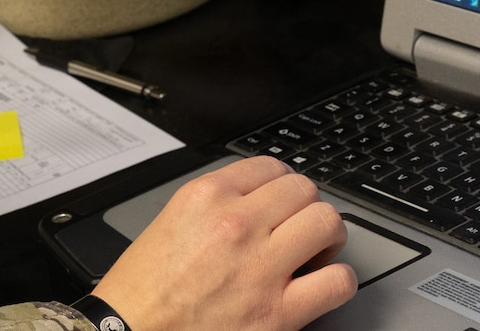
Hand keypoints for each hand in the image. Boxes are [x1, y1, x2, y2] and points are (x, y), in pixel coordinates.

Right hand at [89, 156, 353, 330]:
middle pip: (303, 190)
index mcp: (205, 198)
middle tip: (300, 226)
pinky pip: (337, 282)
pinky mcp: (278, 313)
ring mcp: (261, 268)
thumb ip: (213, 206)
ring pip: (326, 223)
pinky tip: (322, 285)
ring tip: (317, 251)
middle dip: (306, 207)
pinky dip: (338, 281)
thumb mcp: (169, 223)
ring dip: (327, 236)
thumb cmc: (141, 293)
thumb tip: (252, 203)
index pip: (269, 167)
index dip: (282, 183)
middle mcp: (236, 224)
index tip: (282, 198)